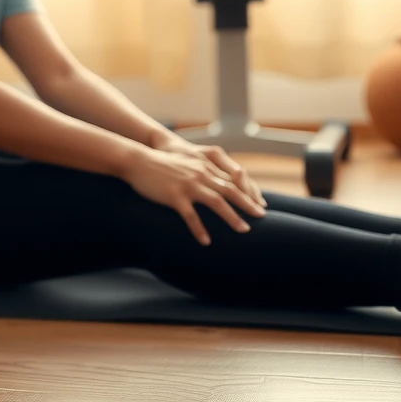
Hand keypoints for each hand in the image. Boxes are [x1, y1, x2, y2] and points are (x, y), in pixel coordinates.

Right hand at [119, 146, 266, 245]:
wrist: (138, 160)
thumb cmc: (161, 162)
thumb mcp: (186, 161)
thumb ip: (202, 169)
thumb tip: (215, 182)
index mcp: (204, 166)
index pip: (232, 180)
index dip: (247, 192)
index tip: (258, 203)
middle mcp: (200, 174)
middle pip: (230, 191)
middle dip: (247, 204)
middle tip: (261, 217)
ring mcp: (188, 185)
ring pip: (216, 202)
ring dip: (232, 217)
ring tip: (244, 231)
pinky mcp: (174, 196)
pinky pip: (190, 216)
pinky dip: (199, 229)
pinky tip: (206, 241)